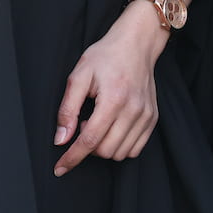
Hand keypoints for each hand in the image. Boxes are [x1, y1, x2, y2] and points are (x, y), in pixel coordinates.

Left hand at [51, 4, 167, 175]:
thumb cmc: (106, 56)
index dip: (72, 157)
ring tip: (99, 122)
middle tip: (85, 123)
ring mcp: (146, 116)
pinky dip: (120, 146)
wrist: (136, 44)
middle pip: (106, 151)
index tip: (60, 168)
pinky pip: (135, 149)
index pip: (89, 141)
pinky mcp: (152, 119)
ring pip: (121, 153)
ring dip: (104, 146)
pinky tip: (112, 127)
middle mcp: (133, 111)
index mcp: (113, 99)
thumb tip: (61, 139)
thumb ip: (68, 109)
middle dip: (89, 146)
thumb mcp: (79, 76)